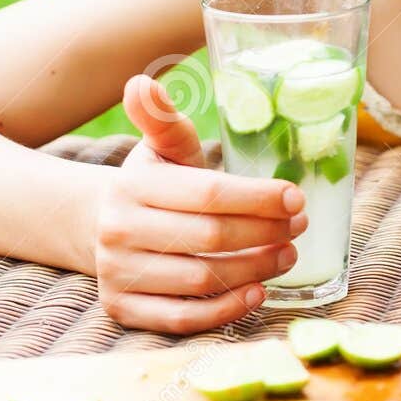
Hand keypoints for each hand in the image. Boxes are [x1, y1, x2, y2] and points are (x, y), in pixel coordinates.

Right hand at [95, 74, 305, 333]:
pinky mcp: (122, 309)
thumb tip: (142, 82)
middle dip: (265, 232)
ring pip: (201, 280)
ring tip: (288, 255)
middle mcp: (119, 230)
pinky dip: (225, 310)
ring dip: (255, 270)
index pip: (208, 193)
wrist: (100, 225)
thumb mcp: (161, 149)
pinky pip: (182, 318)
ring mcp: (117, 274)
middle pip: (210, 237)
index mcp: (133, 185)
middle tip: (300, 227)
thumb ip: (163, 120)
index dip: (258, 198)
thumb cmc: (154, 184)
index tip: (297, 198)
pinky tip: (258, 292)